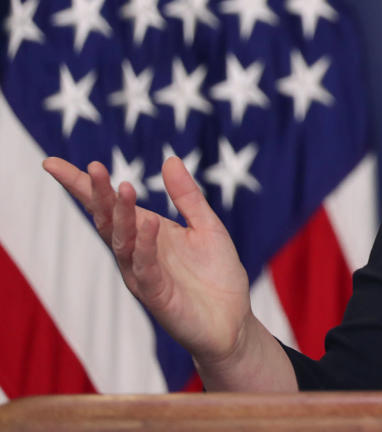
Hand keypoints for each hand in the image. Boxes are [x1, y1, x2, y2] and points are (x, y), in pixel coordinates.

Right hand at [43, 155, 252, 366]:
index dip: (79, 185)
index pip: (107, 206)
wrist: (232, 321)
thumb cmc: (216, 274)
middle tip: (94, 167)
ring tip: (123, 188)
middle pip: (108, 221)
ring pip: (122, 243)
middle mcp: (136, 253)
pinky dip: (144, 246)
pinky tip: (148, 224)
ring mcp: (143, 275)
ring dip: (122, 216)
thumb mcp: (207, 225)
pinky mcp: (157, 296)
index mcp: (146, 233)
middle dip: (99, 194)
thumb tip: (169, 159)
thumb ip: (187, 196)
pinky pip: (145, 268)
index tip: (51, 163)